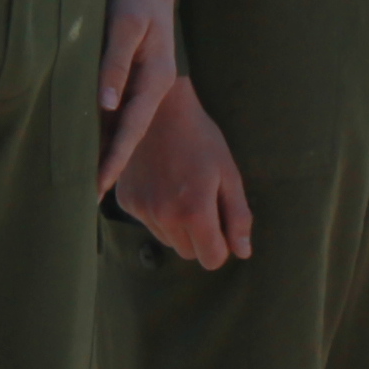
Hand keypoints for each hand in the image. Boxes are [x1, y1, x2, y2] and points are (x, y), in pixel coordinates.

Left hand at [98, 0, 181, 194]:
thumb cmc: (134, 0)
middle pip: (129, 135)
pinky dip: (104, 133)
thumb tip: (105, 104)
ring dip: (106, 153)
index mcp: (156, 80)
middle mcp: (150, 89)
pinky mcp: (129, 82)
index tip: (100, 186)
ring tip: (86, 183)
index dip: (116, 158)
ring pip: (122, 127)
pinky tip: (89, 148)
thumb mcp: (125, 26)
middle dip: (110, 166)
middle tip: (89, 198)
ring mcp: (141, 87)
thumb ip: (115, 64)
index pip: (133, 127)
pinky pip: (116, 113)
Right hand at [111, 77, 252, 267]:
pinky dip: (158, 212)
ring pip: (168, 240)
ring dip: (179, 226)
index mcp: (194, 211)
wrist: (159, 109)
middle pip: (189, 252)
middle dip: (200, 237)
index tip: (223, 224)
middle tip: (204, 201)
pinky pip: (148, 222)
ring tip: (182, 189)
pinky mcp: (125, 201)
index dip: (221, 246)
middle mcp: (164, 216)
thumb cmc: (201, 138)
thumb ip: (238, 216)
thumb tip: (243, 253)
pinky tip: (162, 182)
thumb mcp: (228, 173)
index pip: (211, 259)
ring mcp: (141, 210)